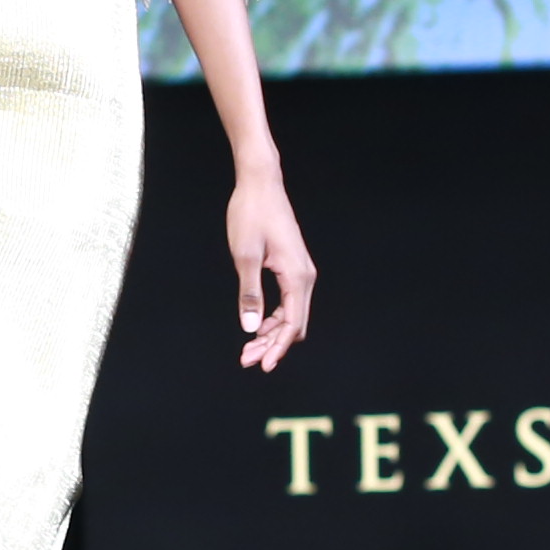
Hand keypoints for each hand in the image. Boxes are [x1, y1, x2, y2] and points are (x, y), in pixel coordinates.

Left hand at [226, 160, 314, 370]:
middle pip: (294, 324)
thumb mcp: (244, 256)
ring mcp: (300, 272)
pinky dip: (273, 318)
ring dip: (272, 334)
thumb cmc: (251, 215)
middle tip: (246, 360)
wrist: (260, 184)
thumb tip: (249, 327)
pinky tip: (257, 326)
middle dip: (272, 345)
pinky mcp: (292, 267)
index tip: (261, 365)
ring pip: (291, 315)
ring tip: (248, 349)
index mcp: (296, 277)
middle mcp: (305, 277)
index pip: (292, 324)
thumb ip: (249, 292)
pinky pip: (288, 302)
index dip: (277, 348)